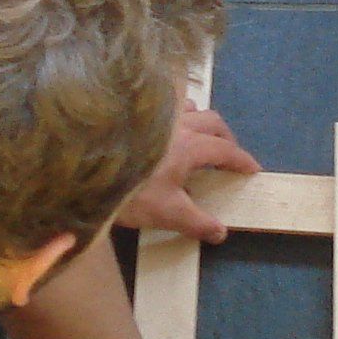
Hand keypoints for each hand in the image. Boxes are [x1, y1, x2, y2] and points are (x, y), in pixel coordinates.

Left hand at [114, 102, 260, 240]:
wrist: (84, 172)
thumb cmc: (130, 191)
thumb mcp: (167, 212)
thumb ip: (196, 222)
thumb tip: (221, 232)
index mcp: (190, 146)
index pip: (226, 149)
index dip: (242, 159)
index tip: (253, 168)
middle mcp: (177, 124)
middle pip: (213, 121)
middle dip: (227, 137)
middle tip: (230, 154)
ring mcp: (155, 117)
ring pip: (189, 108)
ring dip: (201, 120)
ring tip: (200, 136)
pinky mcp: (135, 116)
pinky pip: (164, 106)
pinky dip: (174, 113)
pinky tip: (164, 127)